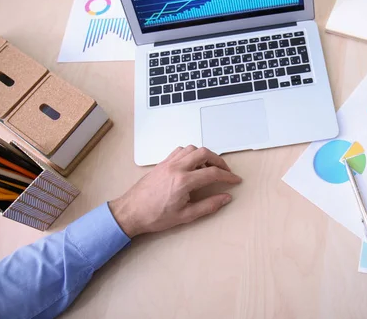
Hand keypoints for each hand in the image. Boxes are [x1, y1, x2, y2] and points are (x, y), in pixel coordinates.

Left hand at [109, 146, 241, 237]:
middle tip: (225, 171)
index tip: (235, 180)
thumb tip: (226, 198)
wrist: (130, 212)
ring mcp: (168, 163)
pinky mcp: (162, 163)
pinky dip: (190, 154)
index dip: (228, 176)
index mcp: (183, 181)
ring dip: (204, 155)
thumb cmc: (155, 216)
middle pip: (204, 153)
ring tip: (209, 167)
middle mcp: (176, 167)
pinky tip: (192, 164)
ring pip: (192, 149)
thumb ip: (208, 206)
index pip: (213, 173)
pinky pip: (180, 151)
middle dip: (219, 160)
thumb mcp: (185, 216)